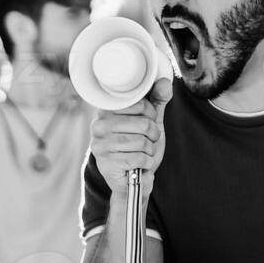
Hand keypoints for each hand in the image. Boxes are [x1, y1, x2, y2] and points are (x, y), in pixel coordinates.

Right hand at [88, 78, 171, 193]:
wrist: (133, 180)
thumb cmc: (140, 147)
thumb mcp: (151, 121)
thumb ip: (157, 101)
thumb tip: (165, 82)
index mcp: (107, 110)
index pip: (138, 103)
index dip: (150, 114)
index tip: (148, 121)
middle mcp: (99, 125)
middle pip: (142, 123)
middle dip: (153, 134)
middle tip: (150, 140)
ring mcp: (100, 145)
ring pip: (141, 141)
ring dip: (150, 149)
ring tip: (144, 152)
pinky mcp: (107, 163)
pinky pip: (138, 158)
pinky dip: (147, 162)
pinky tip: (142, 164)